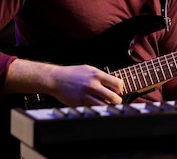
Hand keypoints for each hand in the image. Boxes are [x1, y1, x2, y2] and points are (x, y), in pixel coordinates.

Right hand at [6, 59, 124, 106]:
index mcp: (96, 75)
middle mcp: (92, 85)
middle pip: (114, 97)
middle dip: (117, 100)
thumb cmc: (73, 73)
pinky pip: (93, 108)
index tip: (118, 90)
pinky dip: (97, 108)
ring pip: (104, 105)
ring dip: (108, 106)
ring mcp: (86, 95)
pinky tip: (96, 104)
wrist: (56, 79)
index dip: (120, 88)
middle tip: (115, 100)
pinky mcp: (80, 103)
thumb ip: (101, 76)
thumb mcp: (89, 69)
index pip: (117, 83)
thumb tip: (114, 83)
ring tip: (106, 103)